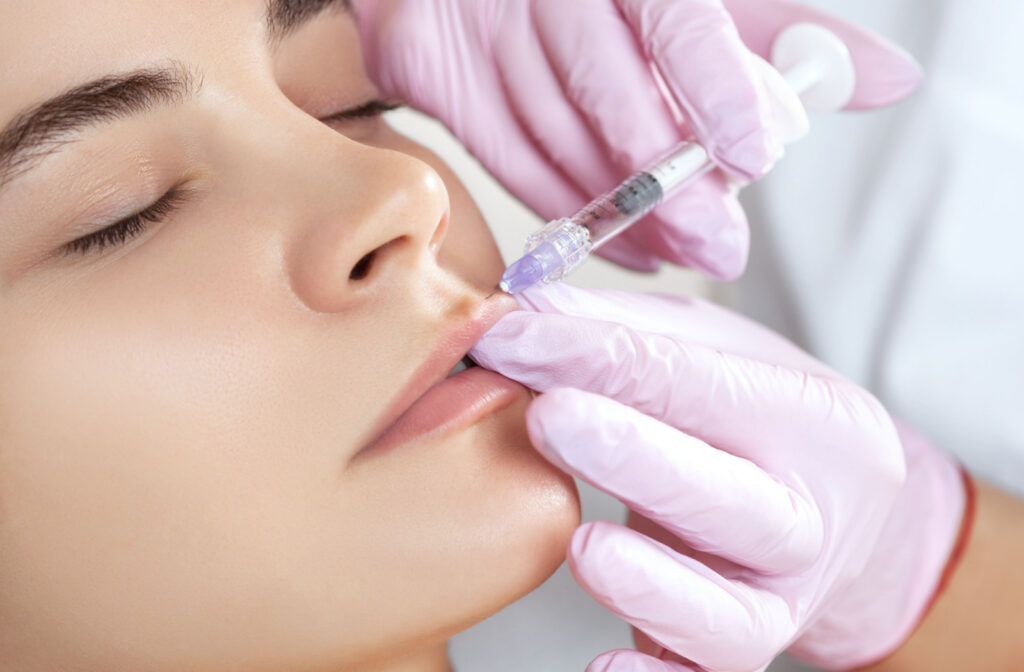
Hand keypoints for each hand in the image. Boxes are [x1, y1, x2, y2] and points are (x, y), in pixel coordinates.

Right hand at [352, 0, 921, 278]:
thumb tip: (889, 81)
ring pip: (547, 136)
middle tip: (720, 247)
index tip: (757, 156)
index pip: (676, 18)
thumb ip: (784, 35)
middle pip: (604, 90)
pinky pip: (499, 158)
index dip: (716, 88)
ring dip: (619, 213)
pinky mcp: (421, 59)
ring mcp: (471, 19)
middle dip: (664, 186)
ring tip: (680, 252)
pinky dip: (565, 212)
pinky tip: (617, 244)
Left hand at [470, 284, 966, 670]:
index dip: (598, 355)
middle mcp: (805, 517)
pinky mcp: (745, 650)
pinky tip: (605, 665)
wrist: (846, 519)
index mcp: (813, 421)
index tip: (511, 334)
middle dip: (636, 457)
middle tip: (551, 417)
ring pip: (726, 611)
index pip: (699, 384)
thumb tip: (526, 304)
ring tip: (584, 546)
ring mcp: (779, 598)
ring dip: (651, 581)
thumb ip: (629, 331)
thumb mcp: (719, 355)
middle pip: (730, 500)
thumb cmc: (763, 426)